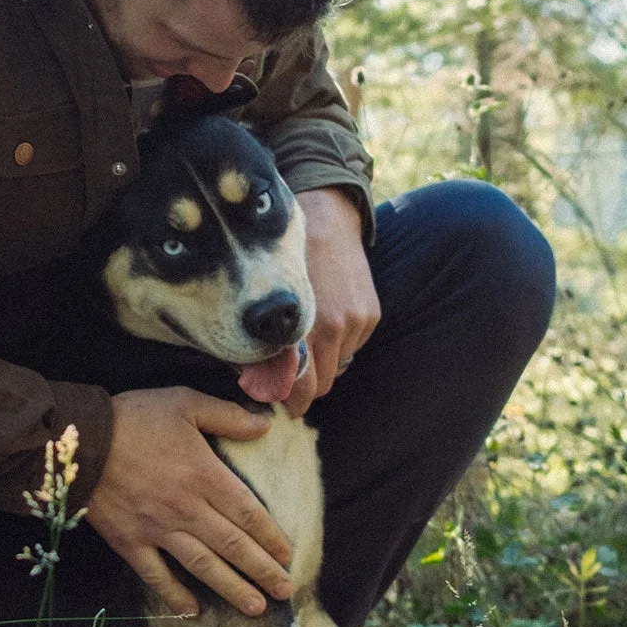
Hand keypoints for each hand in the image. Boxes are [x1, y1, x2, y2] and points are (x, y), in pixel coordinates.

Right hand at [84, 387, 292, 617]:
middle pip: (233, 545)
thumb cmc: (133, 418)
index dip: (270, 537)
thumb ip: (226, 416)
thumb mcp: (183, 402)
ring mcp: (158, 529)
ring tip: (256, 607)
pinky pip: (156, 575)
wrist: (80, 440)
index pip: (248, 513)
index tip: (287, 554)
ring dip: (232, 588)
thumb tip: (264, 426)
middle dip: (262, 570)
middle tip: (284, 591)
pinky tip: (193, 612)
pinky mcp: (130, 542)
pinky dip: (175, 596)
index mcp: (203, 475)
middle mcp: (187, 508)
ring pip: (203, 566)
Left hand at [280, 187, 379, 418]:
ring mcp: (355, 322)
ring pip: (337, 366)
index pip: (302, 387)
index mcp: (302, 327)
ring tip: (308, 341)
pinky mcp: (370, 315)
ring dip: (323, 362)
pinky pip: (352, 347)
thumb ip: (261, 345)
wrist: (325, 222)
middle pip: (322, 384)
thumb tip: (256, 383)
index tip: (285, 404)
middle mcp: (333, 327)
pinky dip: (339, 343)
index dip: (292, 400)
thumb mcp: (265, 303)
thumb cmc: (282, 261)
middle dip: (306, 386)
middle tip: (291, 377)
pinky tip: (326, 321)